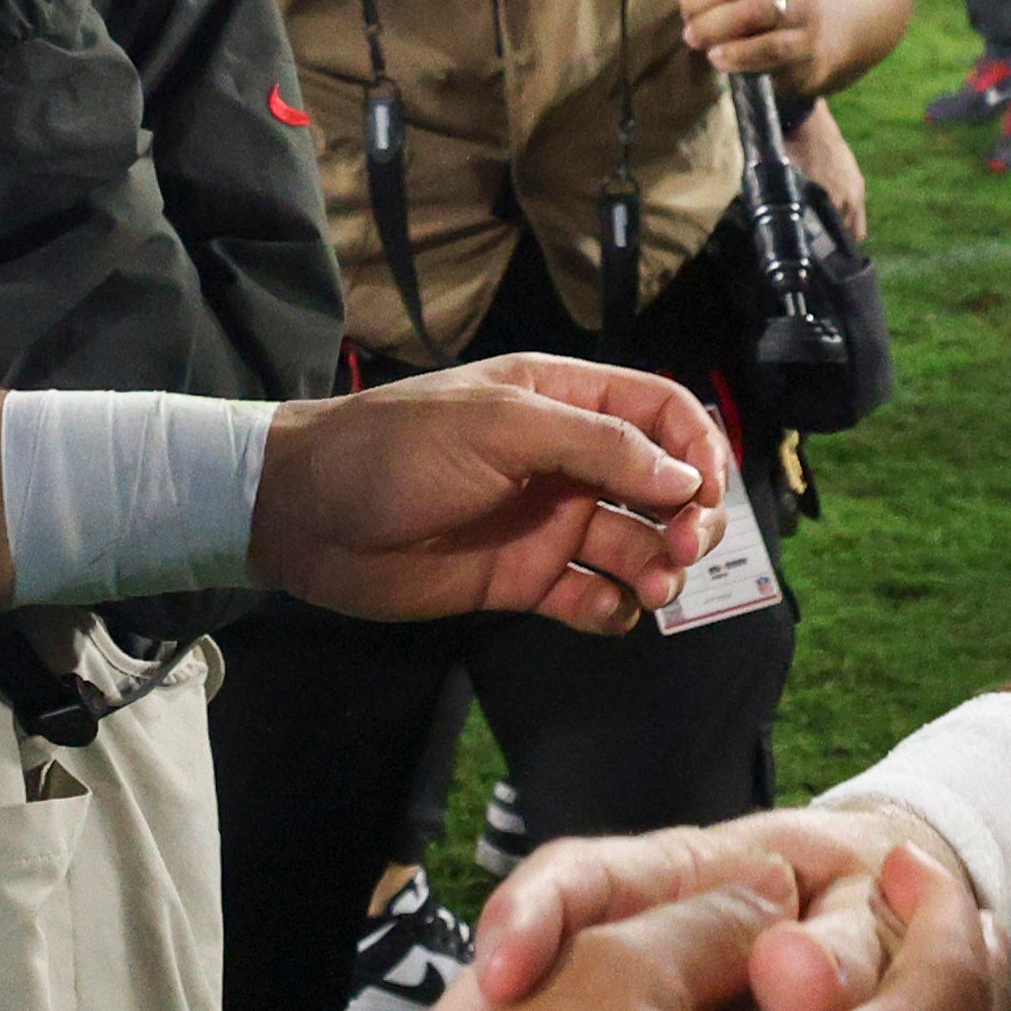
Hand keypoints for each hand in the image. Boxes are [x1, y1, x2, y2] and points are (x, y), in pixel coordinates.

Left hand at [250, 355, 732, 633]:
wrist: (306, 514)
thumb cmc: (396, 448)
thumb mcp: (502, 425)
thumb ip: (597, 446)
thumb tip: (684, 477)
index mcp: (563, 401)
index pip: (662, 415)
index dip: (698, 452)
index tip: (703, 497)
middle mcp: (567, 460)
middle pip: (664, 486)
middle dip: (688, 519)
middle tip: (683, 552)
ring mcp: (547, 522)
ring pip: (636, 545)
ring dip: (658, 568)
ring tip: (651, 588)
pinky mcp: (523, 580)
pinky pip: (592, 596)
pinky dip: (612, 608)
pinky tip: (601, 609)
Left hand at [669, 0, 833, 85]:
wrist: (816, 37)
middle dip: (696, 0)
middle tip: (686, 13)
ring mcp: (808, 9)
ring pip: (748, 13)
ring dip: (709, 27)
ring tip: (694, 36)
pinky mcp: (805, 46)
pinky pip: (764, 49)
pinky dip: (733, 54)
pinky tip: (716, 56)